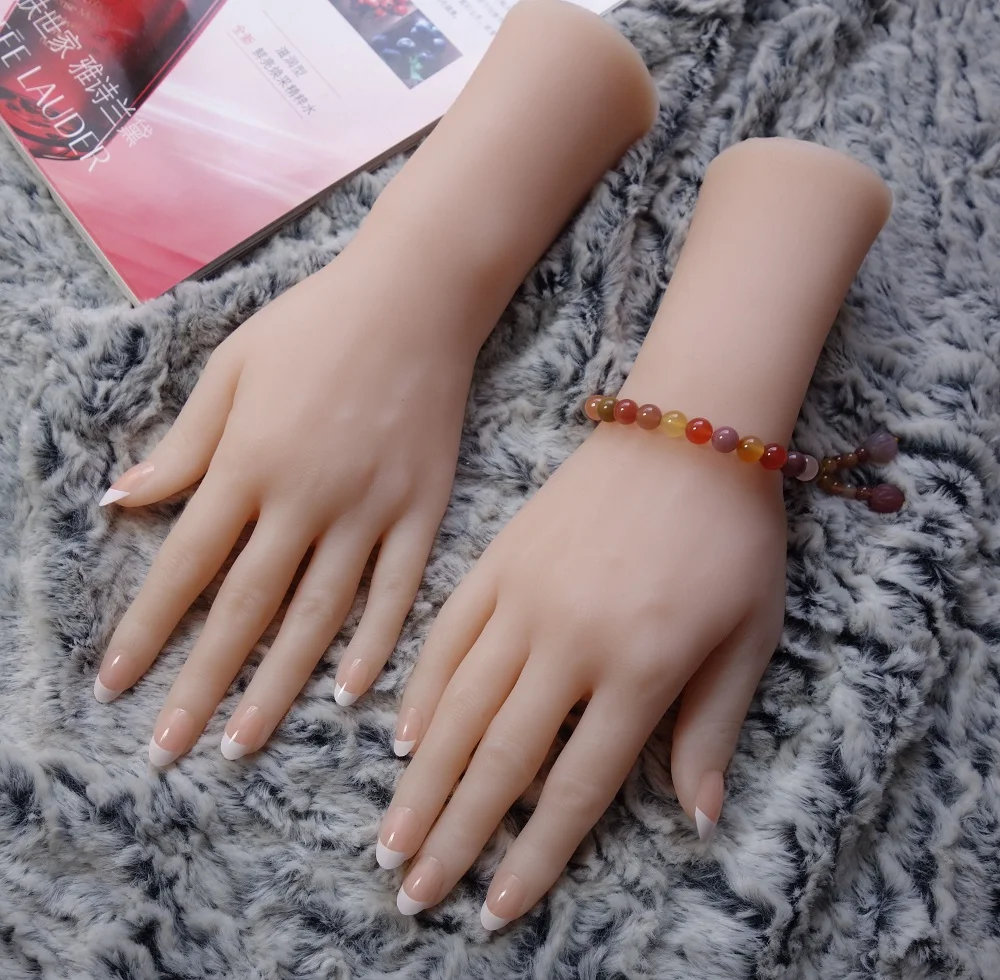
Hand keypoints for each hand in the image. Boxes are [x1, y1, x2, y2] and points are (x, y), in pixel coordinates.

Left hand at [94, 255, 475, 765]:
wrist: (415, 299)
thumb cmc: (314, 325)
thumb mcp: (232, 367)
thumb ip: (184, 441)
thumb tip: (124, 499)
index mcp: (250, 460)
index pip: (186, 564)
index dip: (146, 629)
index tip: (116, 687)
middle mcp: (306, 496)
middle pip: (246, 606)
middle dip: (203, 681)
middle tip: (170, 748)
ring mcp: (371, 508)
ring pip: (319, 614)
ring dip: (278, 684)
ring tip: (243, 742)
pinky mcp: (423, 510)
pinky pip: (398, 590)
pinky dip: (373, 644)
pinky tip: (348, 694)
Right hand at [376, 421, 787, 925]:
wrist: (690, 434)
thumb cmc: (732, 539)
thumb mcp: (748, 639)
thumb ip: (711, 730)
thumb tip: (694, 819)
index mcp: (639, 669)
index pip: (574, 787)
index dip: (533, 858)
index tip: (494, 909)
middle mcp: (569, 642)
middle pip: (499, 758)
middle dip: (453, 834)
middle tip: (410, 891)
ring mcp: (523, 597)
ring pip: (458, 704)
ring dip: (422, 779)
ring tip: (390, 838)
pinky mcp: (498, 560)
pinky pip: (447, 636)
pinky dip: (420, 690)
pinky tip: (401, 734)